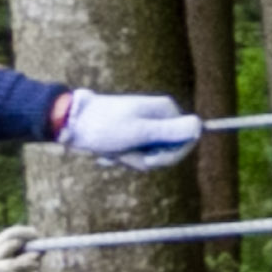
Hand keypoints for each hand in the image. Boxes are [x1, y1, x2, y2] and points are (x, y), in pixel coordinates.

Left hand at [52, 88, 201, 172]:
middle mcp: (160, 117)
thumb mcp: (139, 132)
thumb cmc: (104, 126)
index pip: (188, 140)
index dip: (171, 156)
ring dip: (131, 159)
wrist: (71, 123)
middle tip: (126, 153)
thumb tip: (199, 126)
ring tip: (114, 150)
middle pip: (169, 150)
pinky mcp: (133, 135)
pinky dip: (123, 158)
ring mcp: (146, 126)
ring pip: (152, 156)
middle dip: (146, 158)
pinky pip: (138, 155)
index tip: (150, 160)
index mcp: (166, 110)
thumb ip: (170, 131)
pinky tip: (109, 152)